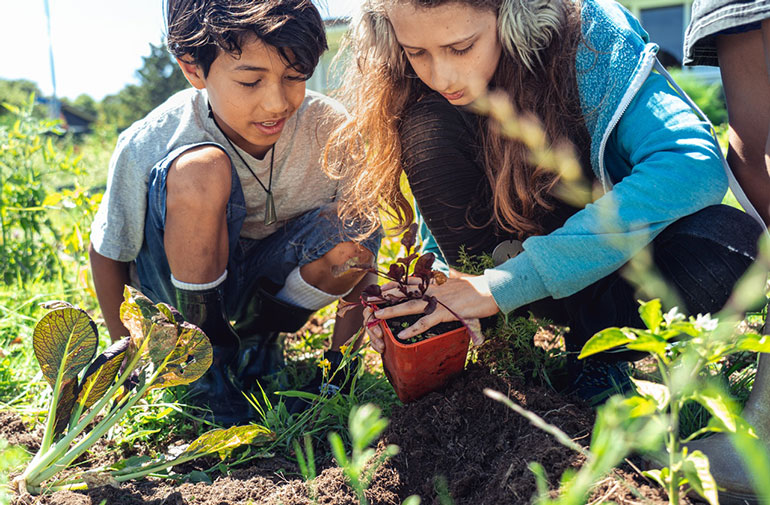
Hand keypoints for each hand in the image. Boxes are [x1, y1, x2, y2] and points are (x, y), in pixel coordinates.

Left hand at [363, 274, 497, 351]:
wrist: (491, 290)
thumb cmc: (478, 287)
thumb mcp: (461, 280)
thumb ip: (452, 278)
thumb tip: (450, 273)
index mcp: (436, 282)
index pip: (411, 281)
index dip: (396, 283)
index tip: (382, 285)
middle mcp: (433, 289)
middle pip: (405, 291)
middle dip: (387, 295)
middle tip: (370, 298)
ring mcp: (438, 301)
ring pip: (410, 306)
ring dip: (393, 311)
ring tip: (378, 316)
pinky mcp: (445, 313)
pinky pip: (426, 322)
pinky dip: (413, 329)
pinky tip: (401, 334)